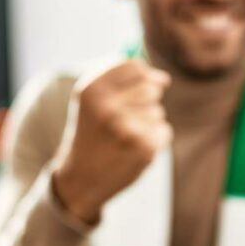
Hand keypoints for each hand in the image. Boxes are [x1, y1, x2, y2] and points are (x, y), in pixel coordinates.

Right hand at [53, 59, 172, 223]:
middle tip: (128, 117)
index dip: (144, 75)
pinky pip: (164, 130)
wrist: (80, 178)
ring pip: (158, 110)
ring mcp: (126, 129)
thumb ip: (118, 78)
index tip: (147, 84)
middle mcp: (107, 107)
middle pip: (151, 87)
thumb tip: (162, 77)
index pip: (134, 67)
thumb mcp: (90, 100)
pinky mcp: (143, 148)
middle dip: (147, 99)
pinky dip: (154, 139)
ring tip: (125, 137)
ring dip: (148, 122)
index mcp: (91, 90)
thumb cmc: (90, 132)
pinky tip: (134, 149)